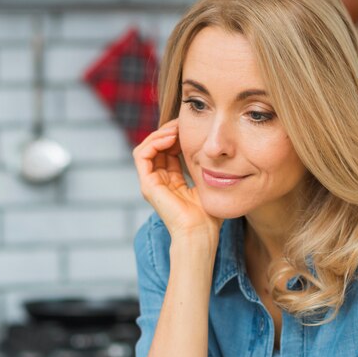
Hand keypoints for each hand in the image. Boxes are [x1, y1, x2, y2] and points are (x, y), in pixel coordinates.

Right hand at [133, 119, 221, 244]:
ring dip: (161, 134)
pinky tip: (171, 138)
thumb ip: (204, 169)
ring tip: (176, 128)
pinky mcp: (147, 185)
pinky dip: (154, 142)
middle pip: (157, 147)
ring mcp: (151, 183)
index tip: (191, 128)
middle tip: (183, 123)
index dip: (178, 136)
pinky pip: (142, 155)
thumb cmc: (208, 216)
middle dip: (169, 131)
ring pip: (147, 147)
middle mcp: (158, 182)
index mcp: (171, 182)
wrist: (200, 233)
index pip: (169, 151)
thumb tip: (215, 152)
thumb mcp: (207, 185)